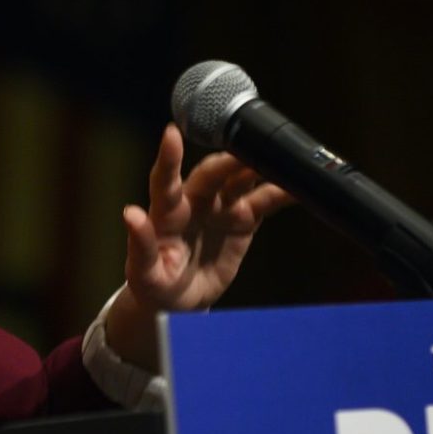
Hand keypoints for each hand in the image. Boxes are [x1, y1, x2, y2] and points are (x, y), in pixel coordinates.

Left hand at [103, 123, 291, 368]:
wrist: (181, 300)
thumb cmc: (155, 284)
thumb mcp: (144, 273)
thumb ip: (141, 245)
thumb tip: (131, 213)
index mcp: (165, 214)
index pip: (165, 181)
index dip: (169, 157)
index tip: (170, 132)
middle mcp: (193, 202)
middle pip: (211, 174)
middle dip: (228, 161)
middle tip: (245, 149)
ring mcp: (220, 207)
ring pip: (241, 180)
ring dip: (258, 167)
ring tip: (280, 158)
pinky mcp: (243, 219)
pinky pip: (264, 199)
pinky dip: (283, 191)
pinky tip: (301, 184)